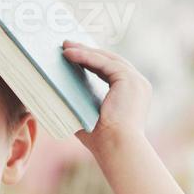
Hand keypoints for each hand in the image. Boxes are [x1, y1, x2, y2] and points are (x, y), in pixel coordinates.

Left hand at [61, 39, 151, 153]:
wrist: (117, 147)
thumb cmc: (102, 141)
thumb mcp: (88, 116)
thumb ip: (79, 104)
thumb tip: (55, 95)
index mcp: (132, 94)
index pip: (111, 71)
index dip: (92, 61)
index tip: (75, 55)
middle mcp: (138, 85)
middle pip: (110, 61)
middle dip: (87, 51)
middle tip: (67, 45)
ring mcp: (136, 81)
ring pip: (106, 59)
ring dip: (84, 51)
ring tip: (64, 47)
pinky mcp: (129, 79)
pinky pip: (103, 62)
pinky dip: (85, 57)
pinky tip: (69, 54)